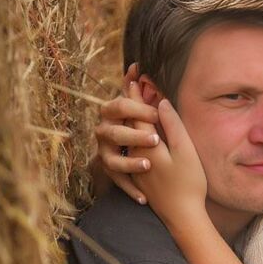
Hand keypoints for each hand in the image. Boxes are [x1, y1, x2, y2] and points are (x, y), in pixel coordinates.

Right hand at [95, 64, 159, 202]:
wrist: (135, 158)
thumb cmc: (138, 128)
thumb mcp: (138, 110)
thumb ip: (136, 90)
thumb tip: (136, 64)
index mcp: (113, 114)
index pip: (119, 106)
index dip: (137, 107)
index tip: (157, 111)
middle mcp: (105, 133)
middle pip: (113, 132)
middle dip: (134, 134)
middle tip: (155, 139)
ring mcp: (105, 154)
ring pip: (113, 159)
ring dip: (130, 163)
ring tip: (148, 165)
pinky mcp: (111, 173)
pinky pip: (119, 183)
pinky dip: (130, 189)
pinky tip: (143, 198)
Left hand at [132, 97, 207, 234]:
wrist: (181, 217)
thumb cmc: (188, 184)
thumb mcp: (186, 151)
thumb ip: (173, 126)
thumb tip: (161, 103)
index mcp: (147, 145)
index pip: (138, 113)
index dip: (136, 94)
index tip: (133, 77)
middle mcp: (136, 154)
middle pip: (130, 123)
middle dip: (130, 102)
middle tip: (128, 84)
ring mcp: (136, 167)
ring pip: (129, 137)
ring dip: (130, 120)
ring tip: (132, 106)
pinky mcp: (139, 178)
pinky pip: (132, 150)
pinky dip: (133, 137)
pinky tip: (138, 135)